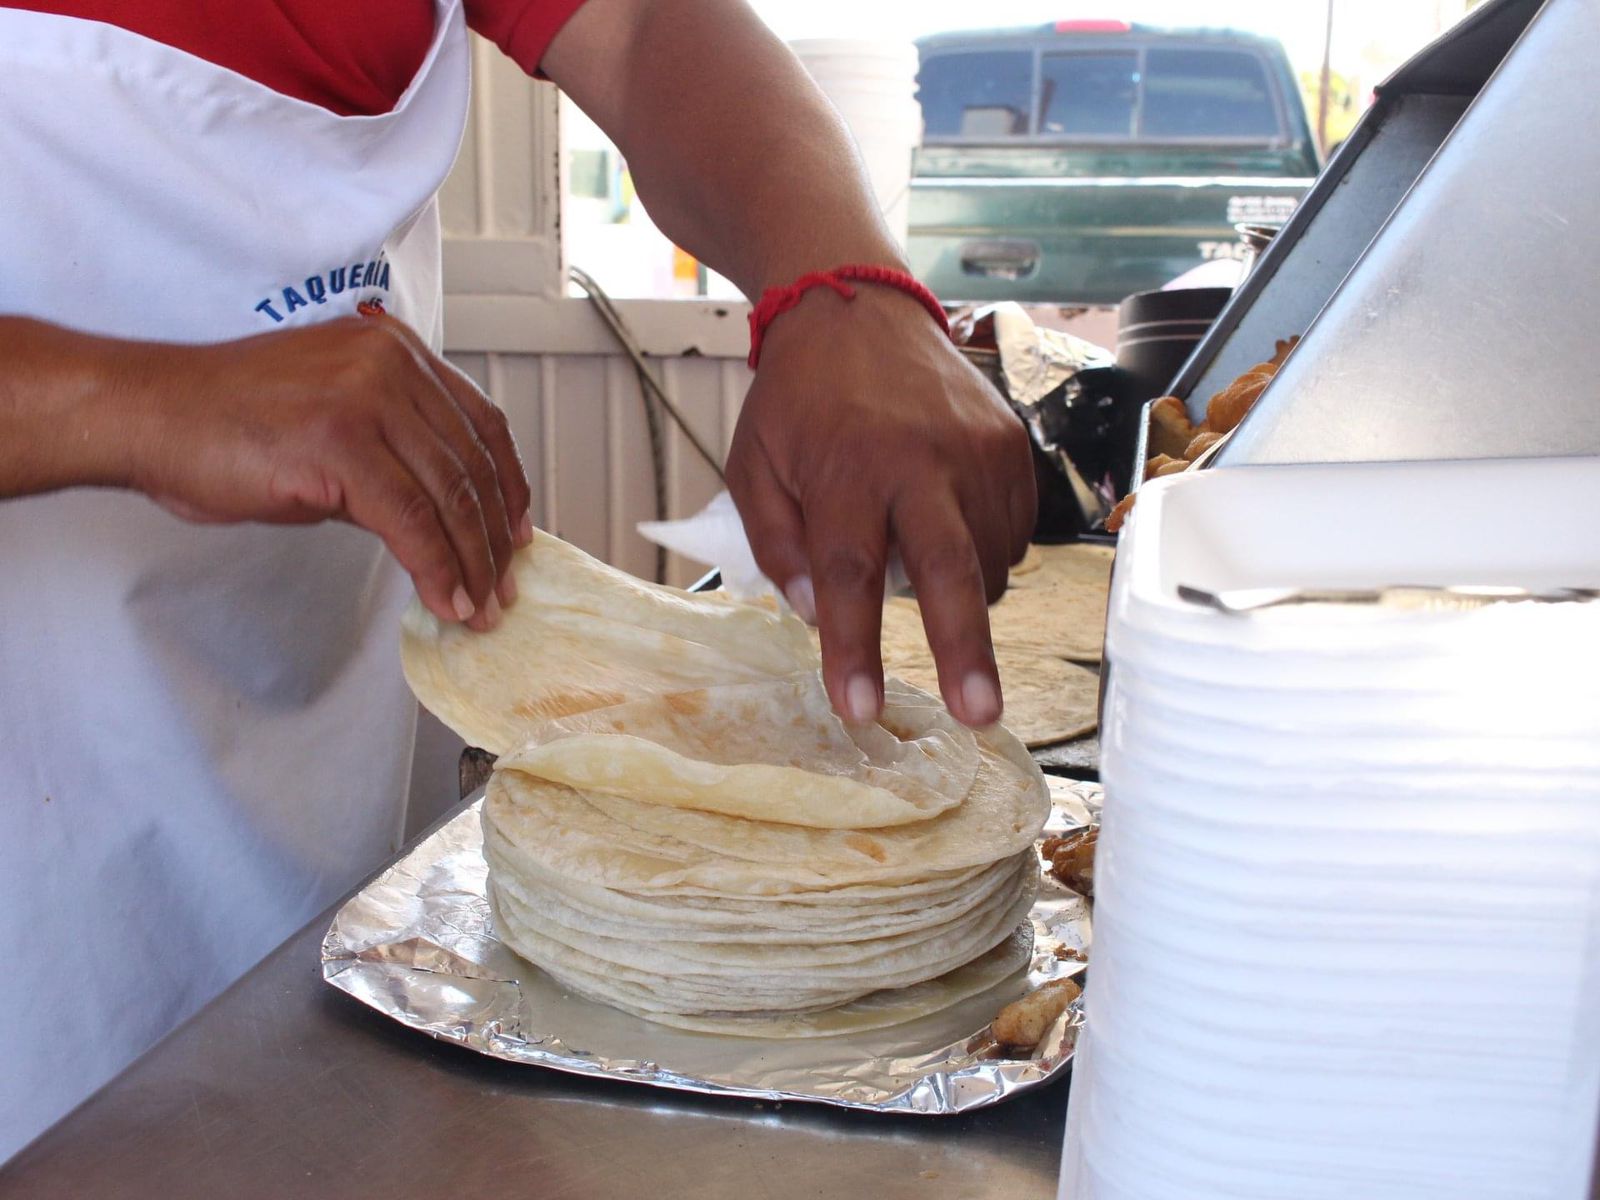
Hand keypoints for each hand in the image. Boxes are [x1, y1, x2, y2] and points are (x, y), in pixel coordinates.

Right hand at [119, 315, 530, 630]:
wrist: (149, 413)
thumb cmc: (224, 420)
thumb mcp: (331, 424)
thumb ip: (392, 456)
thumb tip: (441, 520)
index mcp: (395, 351)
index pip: (480, 424)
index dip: (508, 486)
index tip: (516, 533)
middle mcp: (391, 364)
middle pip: (473, 465)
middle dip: (494, 538)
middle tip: (503, 586)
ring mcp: (367, 399)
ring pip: (449, 497)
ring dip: (472, 564)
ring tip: (478, 607)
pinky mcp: (341, 443)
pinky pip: (411, 521)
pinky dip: (436, 569)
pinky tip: (444, 600)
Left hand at [726, 287, 1035, 726]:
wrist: (856, 308)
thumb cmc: (797, 398)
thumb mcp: (754, 465)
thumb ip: (776, 543)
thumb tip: (811, 613)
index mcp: (849, 469)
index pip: (849, 576)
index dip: (853, 648)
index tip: (858, 710)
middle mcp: (921, 460)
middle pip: (948, 571)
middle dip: (966, 651)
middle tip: (980, 715)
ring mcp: (976, 451)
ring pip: (987, 561)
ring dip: (963, 595)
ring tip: (921, 558)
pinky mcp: (1010, 444)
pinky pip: (1012, 532)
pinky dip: (986, 555)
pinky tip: (948, 528)